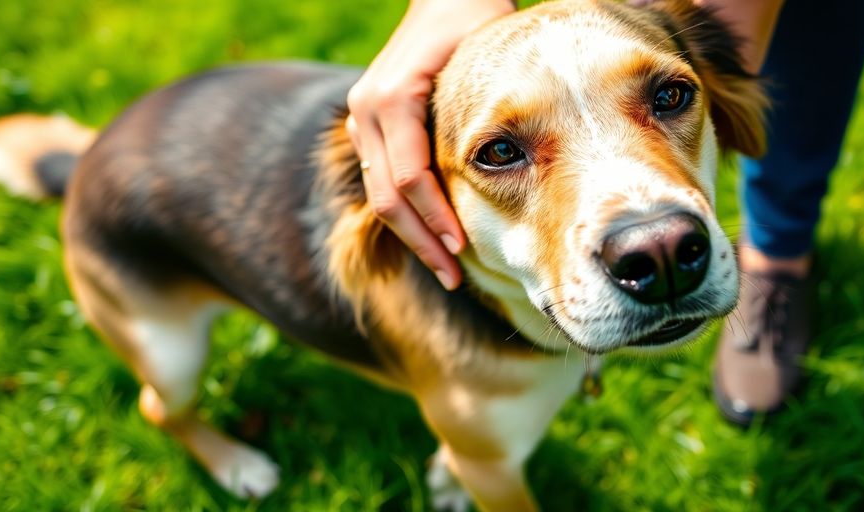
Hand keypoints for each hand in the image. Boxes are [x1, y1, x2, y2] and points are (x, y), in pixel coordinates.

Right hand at [346, 0, 515, 289]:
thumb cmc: (474, 23)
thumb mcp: (480, 59)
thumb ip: (479, 115)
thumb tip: (501, 173)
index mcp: (391, 99)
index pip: (407, 178)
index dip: (435, 218)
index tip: (463, 250)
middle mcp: (367, 109)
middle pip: (388, 196)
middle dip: (422, 241)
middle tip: (454, 278)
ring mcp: (362, 116)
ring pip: (380, 194)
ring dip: (413, 235)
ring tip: (446, 268)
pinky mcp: (368, 123)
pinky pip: (382, 179)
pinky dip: (407, 212)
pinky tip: (433, 235)